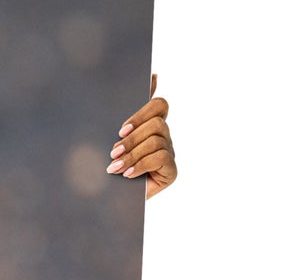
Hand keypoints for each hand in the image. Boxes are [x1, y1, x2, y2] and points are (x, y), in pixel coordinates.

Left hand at [108, 74, 175, 198]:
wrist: (110, 200)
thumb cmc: (109, 166)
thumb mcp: (110, 140)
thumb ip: (122, 116)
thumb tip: (147, 79)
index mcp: (150, 125)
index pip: (159, 105)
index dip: (142, 113)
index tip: (121, 128)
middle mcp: (163, 137)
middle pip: (156, 124)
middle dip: (131, 138)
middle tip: (113, 151)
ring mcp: (169, 153)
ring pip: (156, 142)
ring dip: (132, 154)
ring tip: (114, 166)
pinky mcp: (171, 171)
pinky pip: (161, 158)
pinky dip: (141, 165)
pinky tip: (127, 174)